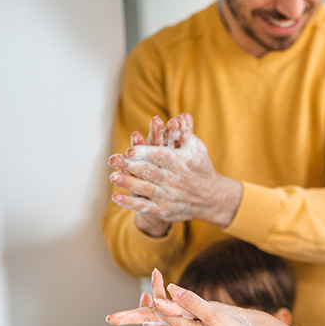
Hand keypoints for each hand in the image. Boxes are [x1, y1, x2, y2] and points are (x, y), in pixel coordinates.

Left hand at [107, 113, 242, 227]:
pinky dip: (130, 203)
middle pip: (149, 171)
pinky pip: (145, 207)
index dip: (145, 153)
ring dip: (128, 183)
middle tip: (113, 160)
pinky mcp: (164, 210)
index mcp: (181, 163)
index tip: (130, 150)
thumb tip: (182, 115)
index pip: (161, 156)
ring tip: (112, 176)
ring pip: (145, 189)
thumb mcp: (196, 149)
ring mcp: (169, 196)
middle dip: (130, 166)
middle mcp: (174, 180)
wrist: (212, 198)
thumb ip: (185, 133)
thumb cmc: (201, 168)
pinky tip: (116, 197)